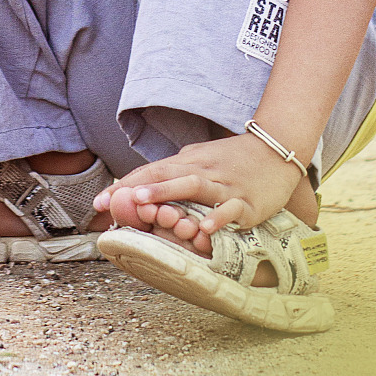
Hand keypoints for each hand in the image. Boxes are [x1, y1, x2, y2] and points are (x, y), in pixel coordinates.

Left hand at [93, 133, 306, 236]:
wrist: (277, 148)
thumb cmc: (234, 158)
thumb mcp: (200, 160)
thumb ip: (175, 173)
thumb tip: (143, 187)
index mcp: (188, 162)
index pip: (151, 172)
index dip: (124, 186)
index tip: (98, 203)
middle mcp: (201, 170)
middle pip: (164, 176)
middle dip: (134, 190)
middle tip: (109, 204)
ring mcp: (223, 185)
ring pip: (192, 187)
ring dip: (166, 193)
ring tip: (142, 203)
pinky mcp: (246, 201)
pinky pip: (230, 209)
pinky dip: (217, 217)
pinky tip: (204, 228)